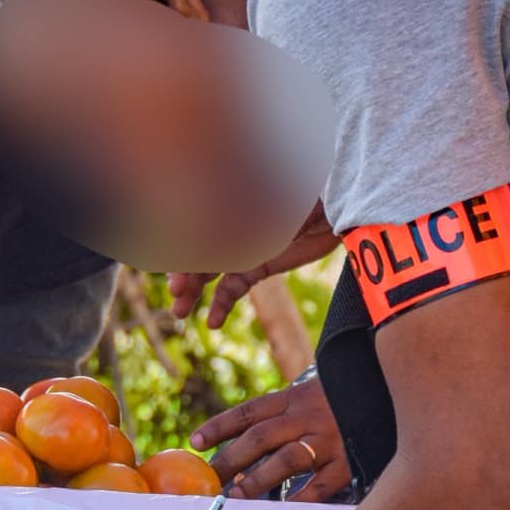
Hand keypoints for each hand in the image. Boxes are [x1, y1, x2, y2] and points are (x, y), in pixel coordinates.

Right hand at [166, 205, 341, 327]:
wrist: (339, 201)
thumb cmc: (299, 187)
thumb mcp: (262, 200)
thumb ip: (229, 212)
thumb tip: (194, 222)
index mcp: (221, 200)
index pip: (187, 225)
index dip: (176, 246)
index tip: (170, 263)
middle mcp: (227, 222)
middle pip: (196, 251)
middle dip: (183, 273)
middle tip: (176, 294)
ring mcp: (244, 245)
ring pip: (210, 272)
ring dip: (194, 291)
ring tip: (181, 311)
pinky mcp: (262, 264)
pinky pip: (235, 286)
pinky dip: (222, 303)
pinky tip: (212, 322)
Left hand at [190, 376, 349, 502]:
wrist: (391, 389)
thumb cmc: (344, 399)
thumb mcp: (311, 396)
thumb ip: (281, 416)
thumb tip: (241, 446)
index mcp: (294, 398)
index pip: (249, 412)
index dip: (219, 427)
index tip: (194, 443)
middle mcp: (308, 417)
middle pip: (260, 437)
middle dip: (231, 459)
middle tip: (210, 479)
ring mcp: (330, 440)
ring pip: (287, 460)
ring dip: (258, 480)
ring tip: (235, 497)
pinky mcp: (350, 461)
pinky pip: (321, 485)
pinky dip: (300, 498)